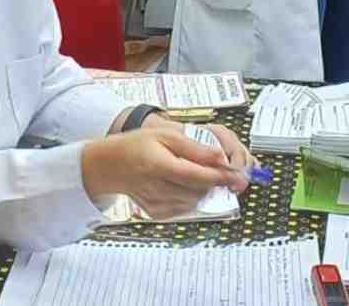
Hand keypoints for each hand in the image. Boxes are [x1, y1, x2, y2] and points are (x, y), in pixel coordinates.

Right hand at [82, 127, 239, 218]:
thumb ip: (195, 148)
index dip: (221, 176)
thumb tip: (220, 157)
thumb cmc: (137, 146)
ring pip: (195, 200)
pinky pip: (185, 207)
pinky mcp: (158, 213)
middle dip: (212, 180)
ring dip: (201, 188)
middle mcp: (157, 188)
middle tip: (213, 167)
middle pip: (200, 191)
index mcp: (159, 165)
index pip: (199, 176)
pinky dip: (189, 196)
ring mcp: (157, 203)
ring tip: (189, 171)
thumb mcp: (166, 135)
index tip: (237, 174)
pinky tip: (178, 183)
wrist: (111, 166)